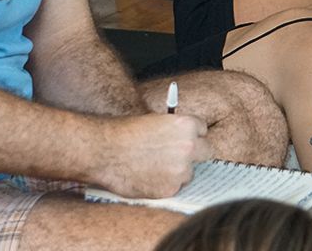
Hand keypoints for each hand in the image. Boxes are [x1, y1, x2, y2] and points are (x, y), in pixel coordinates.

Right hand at [89, 113, 210, 197]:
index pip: (203, 129)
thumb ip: (174, 131)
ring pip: (190, 172)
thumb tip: (184, 138)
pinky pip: (175, 187)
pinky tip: (148, 177)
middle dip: (195, 153)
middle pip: (206, 151)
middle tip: (180, 156)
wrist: (105, 152)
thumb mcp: (155, 121)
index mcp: (186, 125)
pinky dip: (165, 184)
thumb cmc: (124, 133)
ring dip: (178, 171)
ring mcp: (181, 170)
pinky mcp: (170, 189)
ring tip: (155, 167)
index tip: (187, 138)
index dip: (193, 134)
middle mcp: (189, 147)